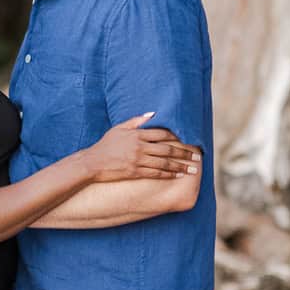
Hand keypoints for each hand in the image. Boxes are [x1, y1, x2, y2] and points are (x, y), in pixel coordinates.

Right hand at [86, 114, 201, 184]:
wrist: (92, 163)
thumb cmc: (105, 145)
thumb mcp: (118, 129)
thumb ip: (136, 121)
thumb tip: (152, 114)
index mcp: (136, 134)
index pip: (162, 134)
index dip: (177, 137)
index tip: (189, 140)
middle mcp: (139, 147)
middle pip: (167, 149)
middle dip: (184, 153)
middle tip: (197, 156)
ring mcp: (137, 160)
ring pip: (164, 162)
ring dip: (180, 165)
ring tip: (192, 168)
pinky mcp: (135, 172)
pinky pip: (156, 173)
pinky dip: (168, 174)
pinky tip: (178, 175)